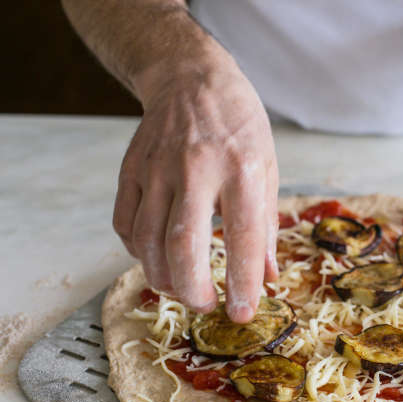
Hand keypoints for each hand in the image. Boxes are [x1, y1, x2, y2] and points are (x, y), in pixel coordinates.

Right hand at [113, 59, 278, 322]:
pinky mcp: (131, 170)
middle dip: (192, 289)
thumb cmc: (239, 127)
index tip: (243, 313)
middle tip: (205, 305)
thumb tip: (267, 278)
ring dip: (163, 277)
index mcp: (241, 169)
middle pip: (182, 245)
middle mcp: (196, 169)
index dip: (243, 283)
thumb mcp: (268, 169)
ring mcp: (157, 168)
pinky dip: (138, 252)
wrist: (191, 79)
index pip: (242, 238)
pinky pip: (126, 224)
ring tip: (182, 288)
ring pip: (147, 241)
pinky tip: (156, 258)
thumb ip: (266, 226)